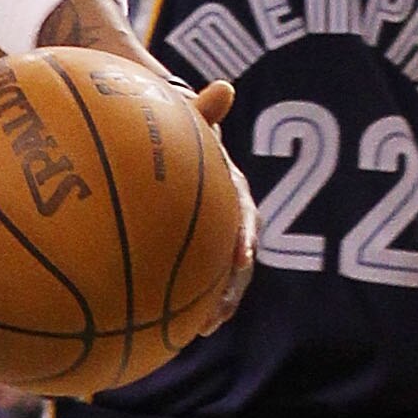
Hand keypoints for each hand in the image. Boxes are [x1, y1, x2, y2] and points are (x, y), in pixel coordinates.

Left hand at [187, 78, 256, 323]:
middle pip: (239, 259)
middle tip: (219, 312)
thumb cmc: (180, 128)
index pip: (245, 216)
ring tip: (202, 330)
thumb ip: (203, 109)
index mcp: (234, 190)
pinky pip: (198, 280)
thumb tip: (223, 87)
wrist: (177, 142)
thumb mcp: (190, 117)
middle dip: (233, 287)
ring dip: (216, 303)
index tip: (241, 258)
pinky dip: (190, 303)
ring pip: (223, 277)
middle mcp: (231, 218)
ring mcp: (216, 237)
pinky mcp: (199, 252)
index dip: (245, 238)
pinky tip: (171, 328)